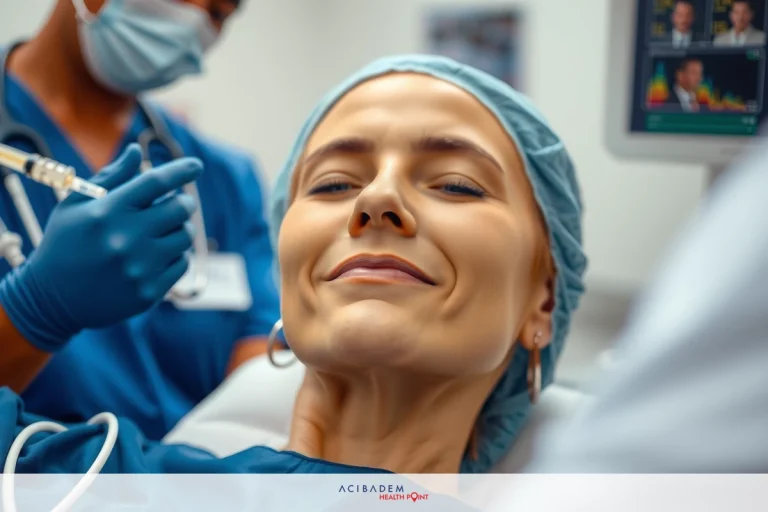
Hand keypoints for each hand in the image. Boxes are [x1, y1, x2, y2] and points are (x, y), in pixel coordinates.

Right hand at [0, 144, 202, 351]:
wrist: (51, 300)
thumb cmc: (65, 243)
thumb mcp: (76, 205)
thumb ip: (110, 177)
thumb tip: (136, 150)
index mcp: (106, 212)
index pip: (155, 182)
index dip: (181, 171)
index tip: (196, 166)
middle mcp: (125, 239)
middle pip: (179, 209)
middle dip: (183, 202)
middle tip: (175, 204)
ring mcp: (139, 268)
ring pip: (185, 236)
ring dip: (180, 229)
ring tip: (162, 231)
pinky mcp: (148, 292)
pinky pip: (182, 263)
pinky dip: (175, 255)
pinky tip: (157, 255)